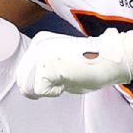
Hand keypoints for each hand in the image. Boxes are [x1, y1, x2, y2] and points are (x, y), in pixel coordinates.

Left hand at [15, 30, 132, 98]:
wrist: (110, 57)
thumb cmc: (96, 60)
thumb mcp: (67, 58)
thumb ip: (51, 68)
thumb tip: (38, 87)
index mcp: (41, 41)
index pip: (24, 69)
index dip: (32, 81)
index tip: (45, 85)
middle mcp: (38, 46)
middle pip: (22, 78)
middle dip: (35, 88)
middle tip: (55, 87)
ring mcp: (41, 56)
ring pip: (28, 85)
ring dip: (47, 89)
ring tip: (66, 81)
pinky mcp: (47, 68)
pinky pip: (39, 90)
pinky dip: (53, 92)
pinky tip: (67, 83)